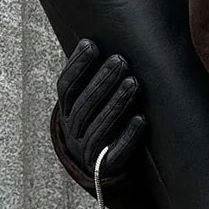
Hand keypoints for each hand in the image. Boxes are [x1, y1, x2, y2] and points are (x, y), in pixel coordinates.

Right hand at [53, 38, 145, 180]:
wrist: (100, 173)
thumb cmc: (100, 126)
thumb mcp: (90, 104)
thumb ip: (94, 79)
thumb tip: (109, 36)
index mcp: (67, 112)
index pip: (66, 87)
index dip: (77, 66)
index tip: (91, 44)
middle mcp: (73, 131)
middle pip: (85, 104)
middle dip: (103, 81)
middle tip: (121, 60)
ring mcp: (88, 151)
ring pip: (100, 126)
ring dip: (117, 104)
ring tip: (134, 83)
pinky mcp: (106, 169)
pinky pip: (116, 152)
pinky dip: (129, 136)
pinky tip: (142, 119)